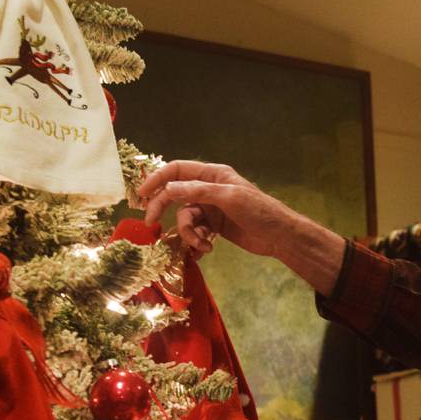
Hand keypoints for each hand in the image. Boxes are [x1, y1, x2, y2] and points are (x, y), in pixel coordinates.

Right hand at [134, 160, 347, 293]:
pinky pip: (194, 232)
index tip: (142, 194)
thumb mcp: (229, 198)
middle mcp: (209, 189)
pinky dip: (197, 242)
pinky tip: (207, 249)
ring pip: (185, 218)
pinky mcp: (214, 227)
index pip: (178, 170)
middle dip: (163, 208)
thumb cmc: (259, 211)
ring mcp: (210, 209)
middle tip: (151, 223)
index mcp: (213, 174)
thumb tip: (169, 188)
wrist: (278, 236)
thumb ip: (199, 191)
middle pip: (175, 195)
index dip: (157, 179)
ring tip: (202, 244)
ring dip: (188, 233)